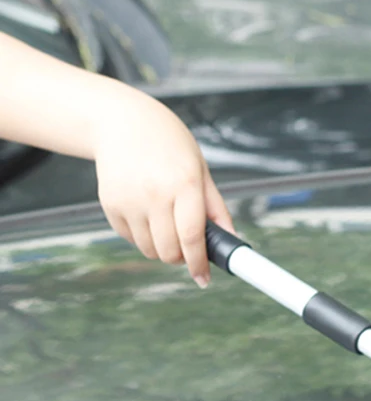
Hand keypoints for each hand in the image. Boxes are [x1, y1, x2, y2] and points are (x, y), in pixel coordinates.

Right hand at [92, 92, 233, 286]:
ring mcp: (129, 200)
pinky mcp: (110, 204)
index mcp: (184, 184)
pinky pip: (131, 239)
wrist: (120, 120)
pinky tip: (146, 213)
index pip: (192, 237)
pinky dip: (142, 236)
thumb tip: (231, 239)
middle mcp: (154, 194)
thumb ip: (216, 208)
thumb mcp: (200, 169)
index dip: (199, 263)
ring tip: (166, 223)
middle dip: (182, 257)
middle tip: (187, 247)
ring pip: (150, 250)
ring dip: (162, 248)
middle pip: (170, 251)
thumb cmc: (169, 144)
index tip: (203, 279)